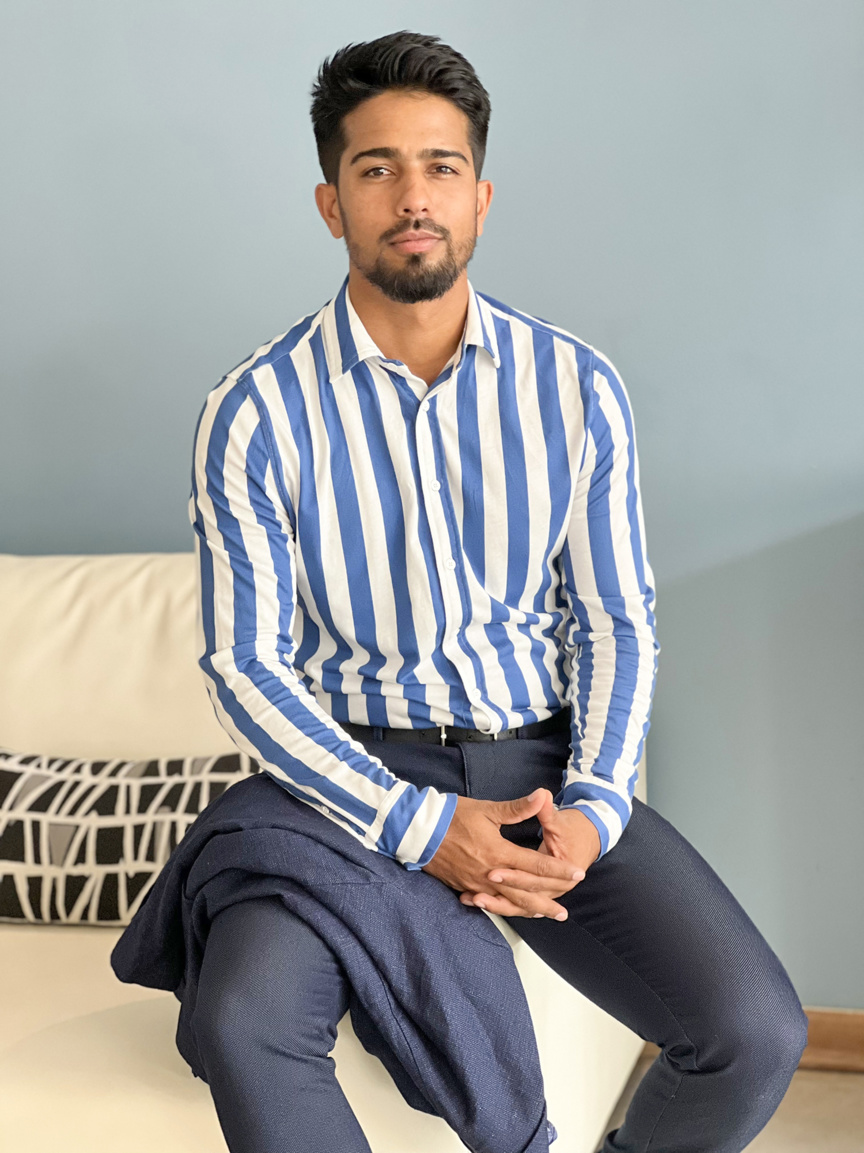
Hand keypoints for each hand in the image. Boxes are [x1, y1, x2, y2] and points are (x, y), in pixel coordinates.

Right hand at [459, 791, 600, 919]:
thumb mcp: (487, 809)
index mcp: (499, 853)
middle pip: (525, 893)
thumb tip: (542, 796)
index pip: (536, 865)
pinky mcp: (464, 886)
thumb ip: (517, 808)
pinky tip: (510, 911)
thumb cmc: (452, 817)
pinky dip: (502, 909)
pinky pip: (488, 903)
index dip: (558, 870)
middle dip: (547, 903)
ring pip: (507, 902)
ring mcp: (476, 883)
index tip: (576, 875)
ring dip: (528, 910)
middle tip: (564, 913)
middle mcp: (490, 873)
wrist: (418, 831)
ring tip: (543, 916)